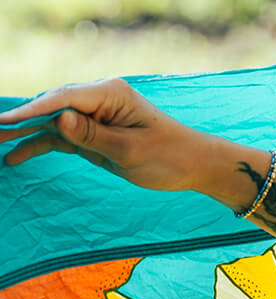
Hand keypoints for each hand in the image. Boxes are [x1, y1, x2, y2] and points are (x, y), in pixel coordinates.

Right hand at [0, 78, 209, 191]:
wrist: (193, 165)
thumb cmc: (169, 156)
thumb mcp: (131, 150)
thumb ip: (93, 136)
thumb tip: (60, 119)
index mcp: (109, 94)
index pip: (63, 99)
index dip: (33, 110)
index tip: (7, 122)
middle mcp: (98, 99)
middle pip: (50, 105)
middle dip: (20, 119)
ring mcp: (94, 115)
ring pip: (51, 122)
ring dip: (24, 133)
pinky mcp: (93, 133)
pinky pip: (61, 138)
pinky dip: (40, 146)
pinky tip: (16, 156)